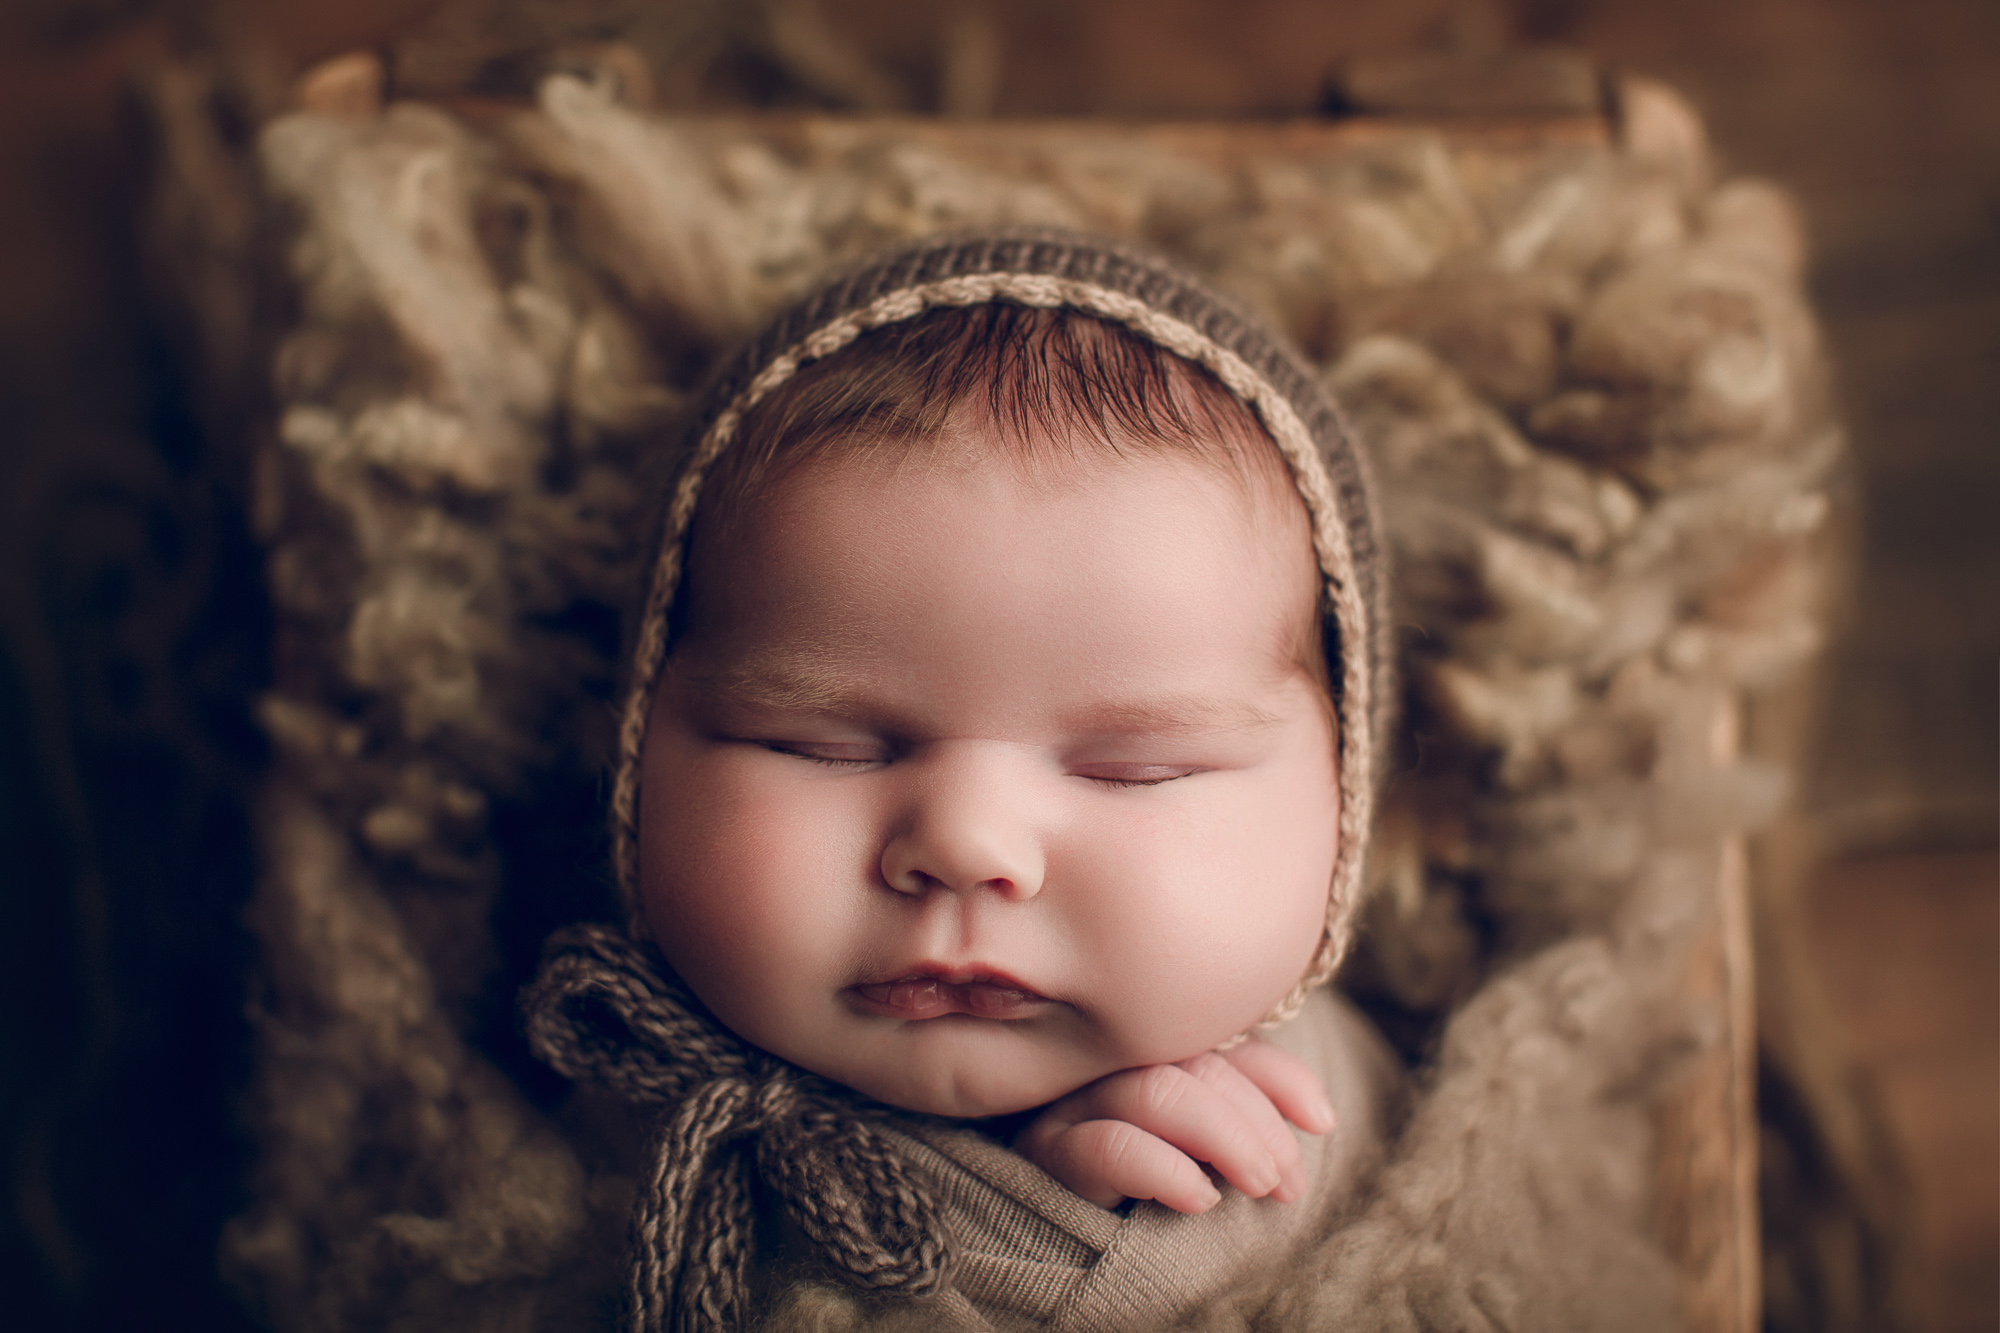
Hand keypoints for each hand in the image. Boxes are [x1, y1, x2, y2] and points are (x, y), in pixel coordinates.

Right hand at [1014, 1037, 1335, 1213]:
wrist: (1055, 1242)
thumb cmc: (1141, 1194)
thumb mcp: (1203, 1154)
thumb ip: (1246, 1121)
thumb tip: (1318, 1116)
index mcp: (1148, 1051)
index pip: (1222, 1041)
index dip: (1279, 1075)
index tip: (1321, 1121)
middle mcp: (1109, 1063)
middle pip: (1195, 1063)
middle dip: (1257, 1121)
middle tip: (1286, 1180)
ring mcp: (1074, 1102)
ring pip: (1158, 1091)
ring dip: (1226, 1138)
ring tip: (1259, 1187)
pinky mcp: (1047, 1153)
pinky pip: (1110, 1147)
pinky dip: (1166, 1170)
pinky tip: (1200, 1200)